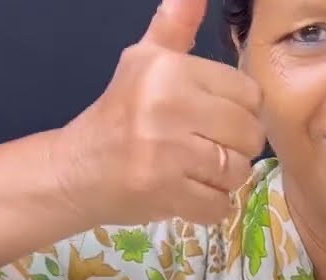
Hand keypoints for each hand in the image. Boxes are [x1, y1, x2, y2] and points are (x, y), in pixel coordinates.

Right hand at [51, 0, 265, 226]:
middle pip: (250, 135)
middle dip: (234, 148)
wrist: (76, 170)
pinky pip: (218, 206)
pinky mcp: (164, 192)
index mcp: (170, 70)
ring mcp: (166, 152)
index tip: (212, 118)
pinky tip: (184, 192)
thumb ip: (175, 25)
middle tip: (203, 148)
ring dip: (221, 180)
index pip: (250, 95)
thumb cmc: (120, 114)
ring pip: (237, 172)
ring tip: (192, 171)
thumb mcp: (143, 60)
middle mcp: (168, 105)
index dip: (238, 112)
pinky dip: (207, 207)